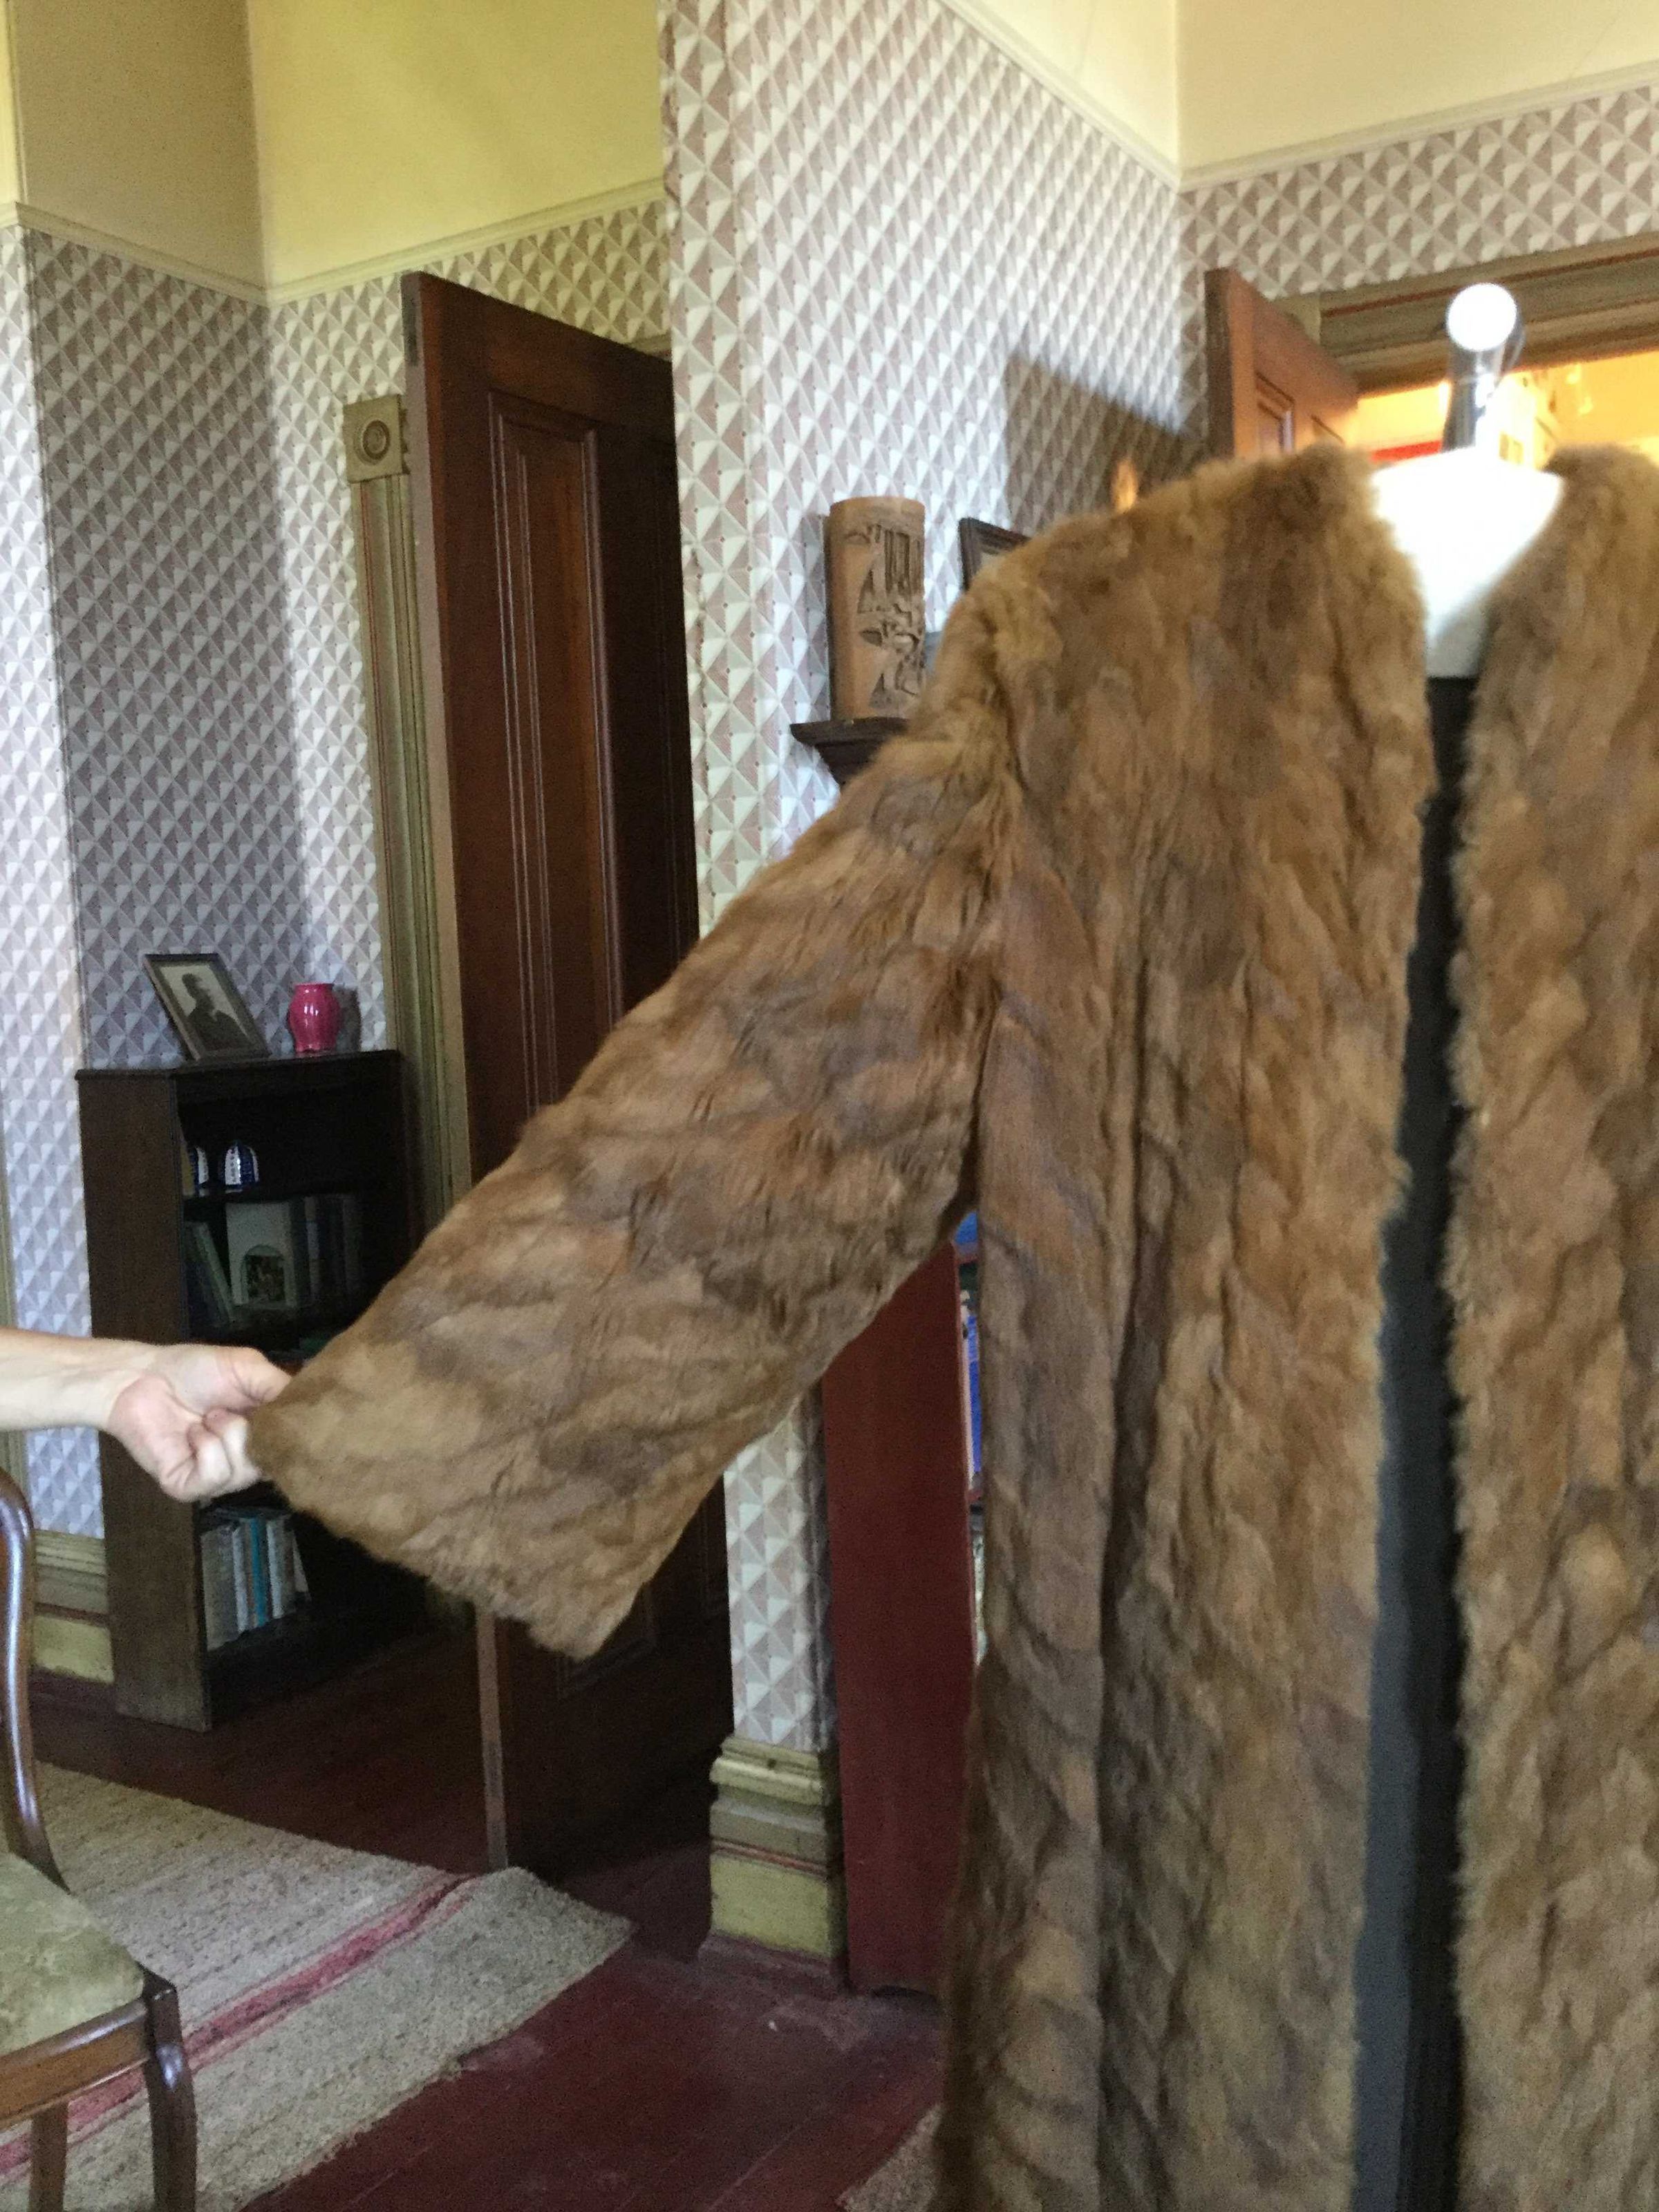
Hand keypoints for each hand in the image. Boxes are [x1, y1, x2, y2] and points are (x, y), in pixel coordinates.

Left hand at [105, 1344, 289, 1501]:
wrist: (142, 1378)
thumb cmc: (194, 1370)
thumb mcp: (249, 1367)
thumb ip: (281, 1387)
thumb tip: (313, 1411)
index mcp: (264, 1434)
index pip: (295, 1448)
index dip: (295, 1435)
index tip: (288, 1415)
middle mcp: (246, 1460)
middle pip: (274, 1463)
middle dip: (254, 1430)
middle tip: (229, 1408)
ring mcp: (219, 1477)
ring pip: (244, 1471)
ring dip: (227, 1434)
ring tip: (208, 1417)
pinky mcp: (189, 1487)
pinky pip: (215, 1476)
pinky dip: (206, 1448)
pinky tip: (193, 1434)